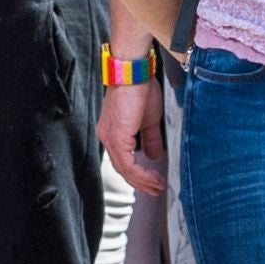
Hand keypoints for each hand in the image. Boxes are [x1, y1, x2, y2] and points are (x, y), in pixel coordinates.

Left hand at [100, 73, 163, 196]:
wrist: (134, 74)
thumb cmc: (140, 89)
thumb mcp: (148, 120)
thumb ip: (150, 139)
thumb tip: (154, 156)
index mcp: (112, 132)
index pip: (122, 160)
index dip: (137, 174)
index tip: (152, 182)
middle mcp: (107, 137)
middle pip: (122, 169)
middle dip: (141, 183)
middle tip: (156, 190)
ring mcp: (110, 138)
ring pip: (125, 170)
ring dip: (143, 182)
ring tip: (157, 187)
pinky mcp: (117, 137)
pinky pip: (128, 164)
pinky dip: (141, 174)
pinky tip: (153, 178)